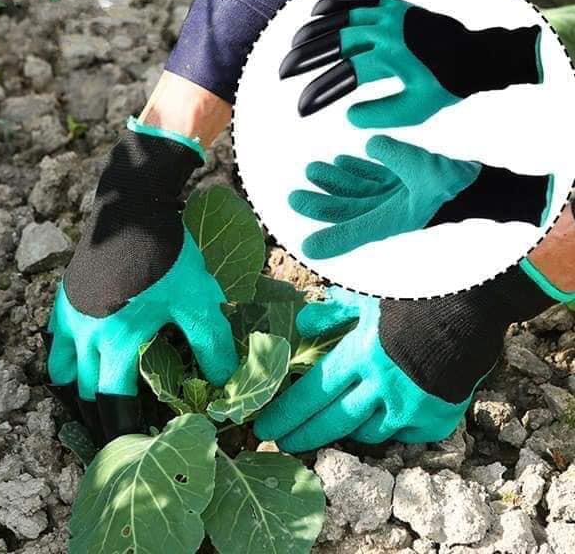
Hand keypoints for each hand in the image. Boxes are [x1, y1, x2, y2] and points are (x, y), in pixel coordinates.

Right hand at [45, 118, 237, 445]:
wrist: (132, 208)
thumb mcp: (198, 300)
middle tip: (117, 433)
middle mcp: (85, 336)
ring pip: (62, 370)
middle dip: (100, 418)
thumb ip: (212, 343)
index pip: (114, 403)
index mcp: (117, 342)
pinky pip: (55, 339)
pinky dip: (64, 359)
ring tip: (94, 406)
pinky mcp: (66, 297)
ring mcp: (71, 316)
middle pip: (84, 394)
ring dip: (76, 392)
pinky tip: (79, 360)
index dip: (126, 429)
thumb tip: (226, 380)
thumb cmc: (167, 255)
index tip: (138, 444)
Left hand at [254, 260, 568, 452]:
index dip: (285, 414)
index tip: (264, 428)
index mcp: (360, 355)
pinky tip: (380, 418)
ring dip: (346, 430)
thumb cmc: (414, 294)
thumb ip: (331, 311)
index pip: (312, 394)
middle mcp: (382, 387)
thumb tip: (303, 323)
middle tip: (279, 444)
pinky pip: (403, 433)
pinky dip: (388, 426)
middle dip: (302, 435)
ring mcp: (411, 407)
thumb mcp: (367, 293)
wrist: (473, 306)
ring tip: (330, 426)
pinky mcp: (436, 418)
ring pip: (367, 433)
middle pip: (333, 421)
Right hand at [280, 0, 542, 125]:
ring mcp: (390, 15)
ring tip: (294, 44)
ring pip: (342, 18)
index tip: (302, 109)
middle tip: (284, 71)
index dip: (319, 93)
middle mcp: (386, 33)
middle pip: (335, 42)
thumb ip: (380, 115)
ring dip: (315, 31)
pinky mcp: (395, 5)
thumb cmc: (444, 87)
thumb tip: (348, 116)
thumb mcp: (414, 111)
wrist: (474, 56)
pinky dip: (337, 3)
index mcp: (390, 59)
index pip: (344, 76)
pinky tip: (318, 11)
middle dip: (305, 58)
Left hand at [290, 135, 552, 258]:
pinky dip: (359, 168)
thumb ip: (389, 168)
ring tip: (314, 168)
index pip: (352, 224)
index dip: (324, 223)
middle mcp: (394, 209)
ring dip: (337, 179)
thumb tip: (368, 145)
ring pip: (360, 189)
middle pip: (350, 207)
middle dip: (323, 197)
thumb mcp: (424, 173)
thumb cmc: (461, 175)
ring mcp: (400, 193)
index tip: (299, 223)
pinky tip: (342, 159)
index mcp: (395, 218)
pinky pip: (376, 176)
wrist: (490, 171)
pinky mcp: (407, 177)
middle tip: (297, 189)